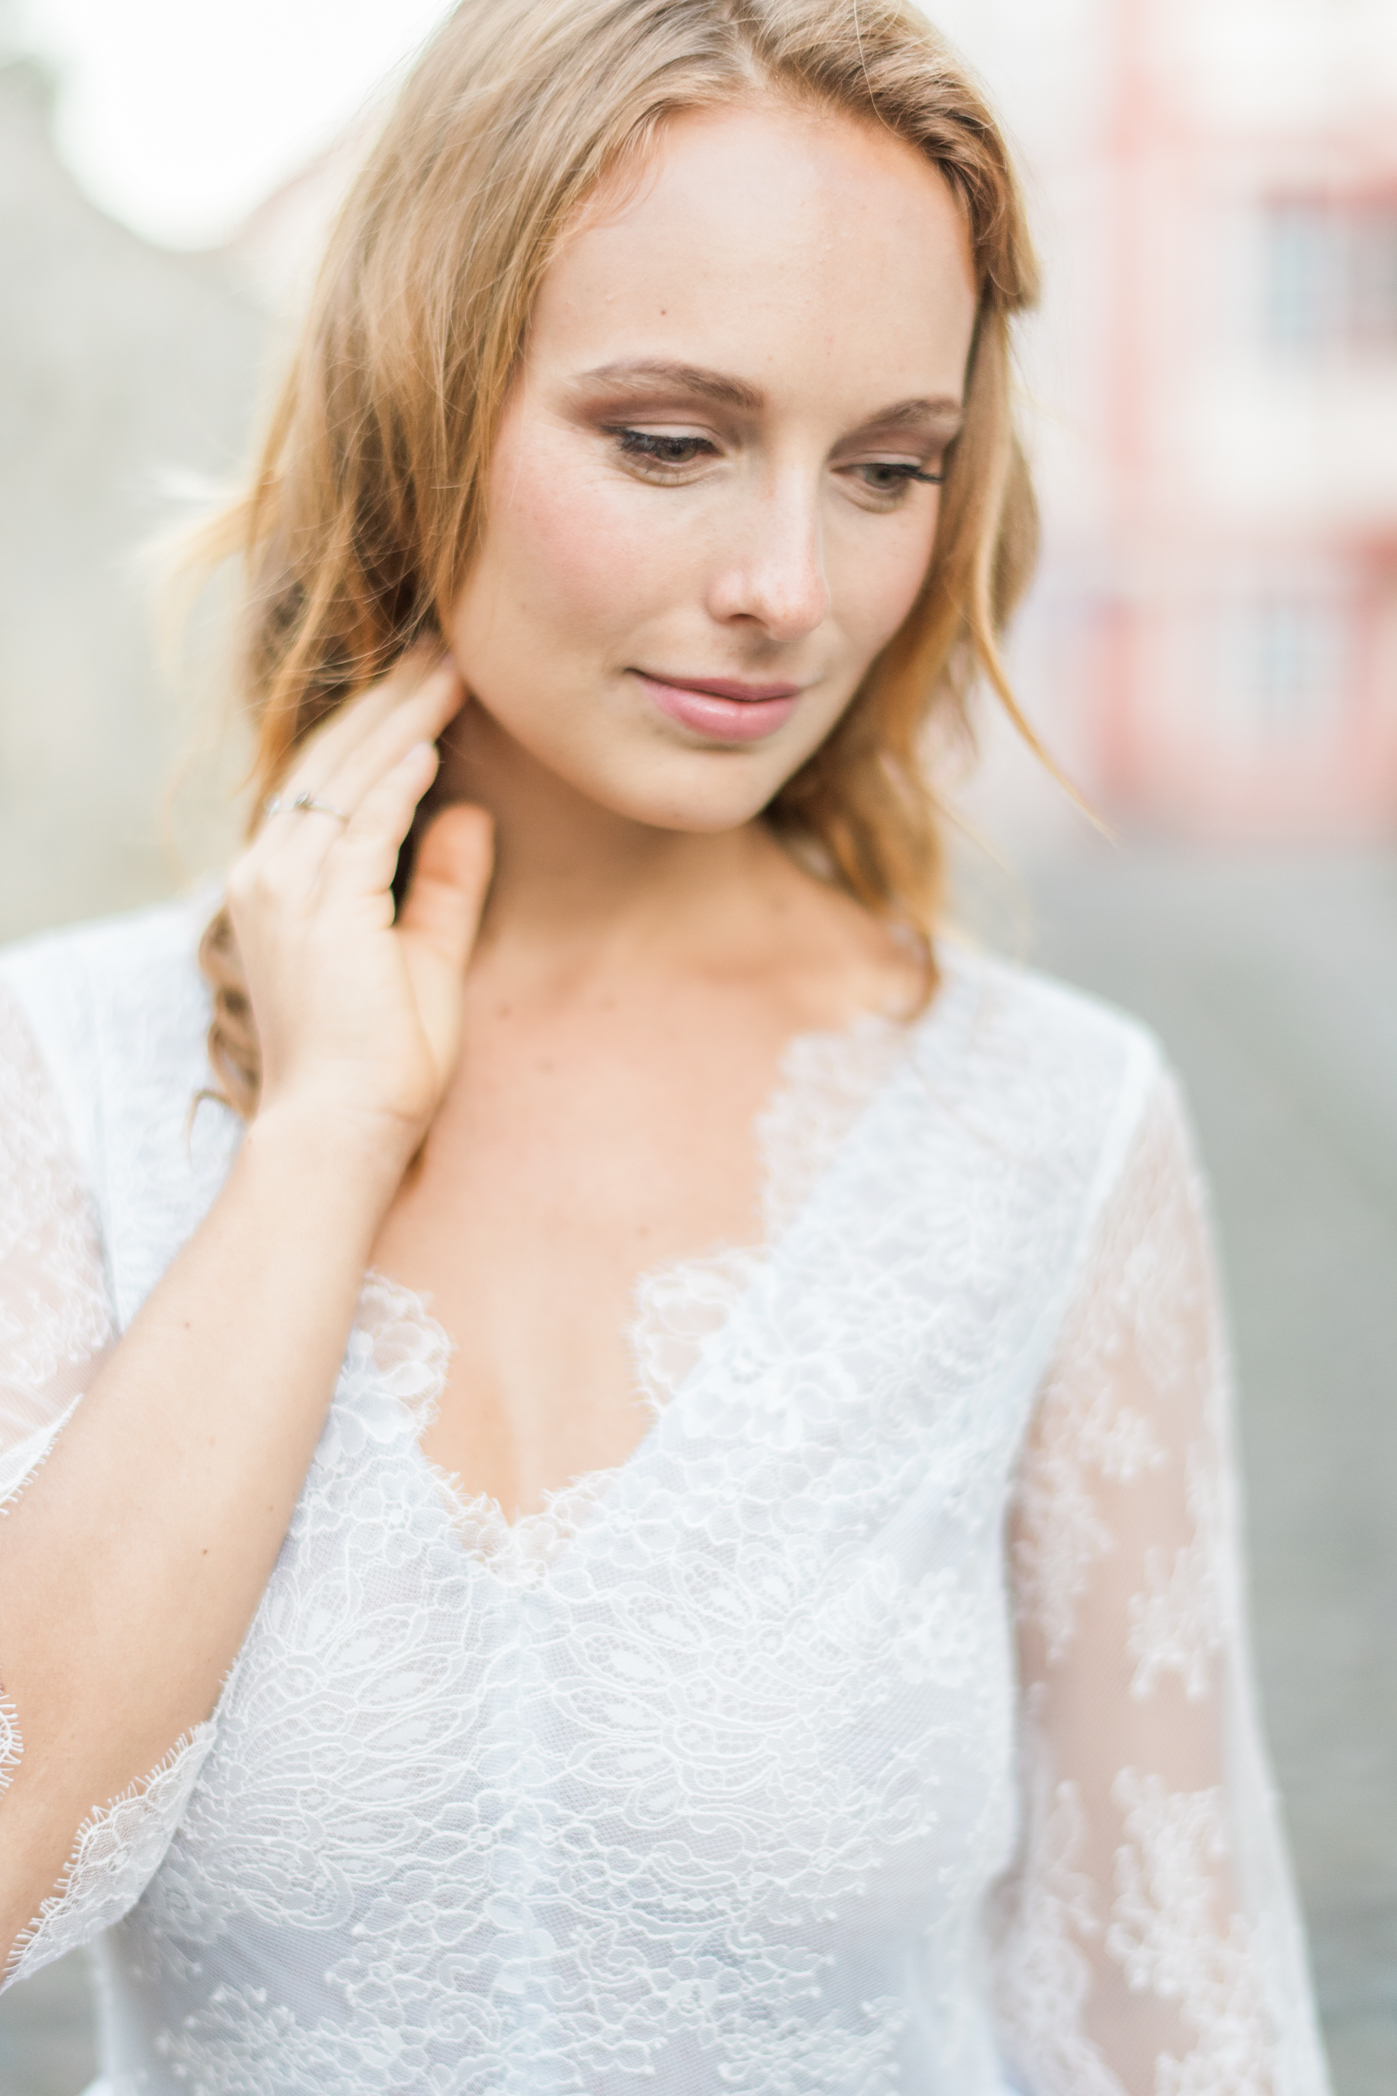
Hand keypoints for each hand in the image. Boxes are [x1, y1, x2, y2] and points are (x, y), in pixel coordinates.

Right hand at [225, 650, 492, 1179]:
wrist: (345, 1128)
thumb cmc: (382, 1063)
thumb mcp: (424, 954)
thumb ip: (443, 883)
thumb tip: (473, 814)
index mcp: (281, 884)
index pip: (331, 782)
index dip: (381, 727)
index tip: (433, 683)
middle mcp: (268, 874)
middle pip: (334, 762)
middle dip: (392, 700)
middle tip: (446, 646)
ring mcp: (284, 887)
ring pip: (348, 777)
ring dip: (402, 720)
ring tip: (453, 668)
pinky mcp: (318, 905)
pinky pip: (361, 821)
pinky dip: (395, 777)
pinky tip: (431, 737)